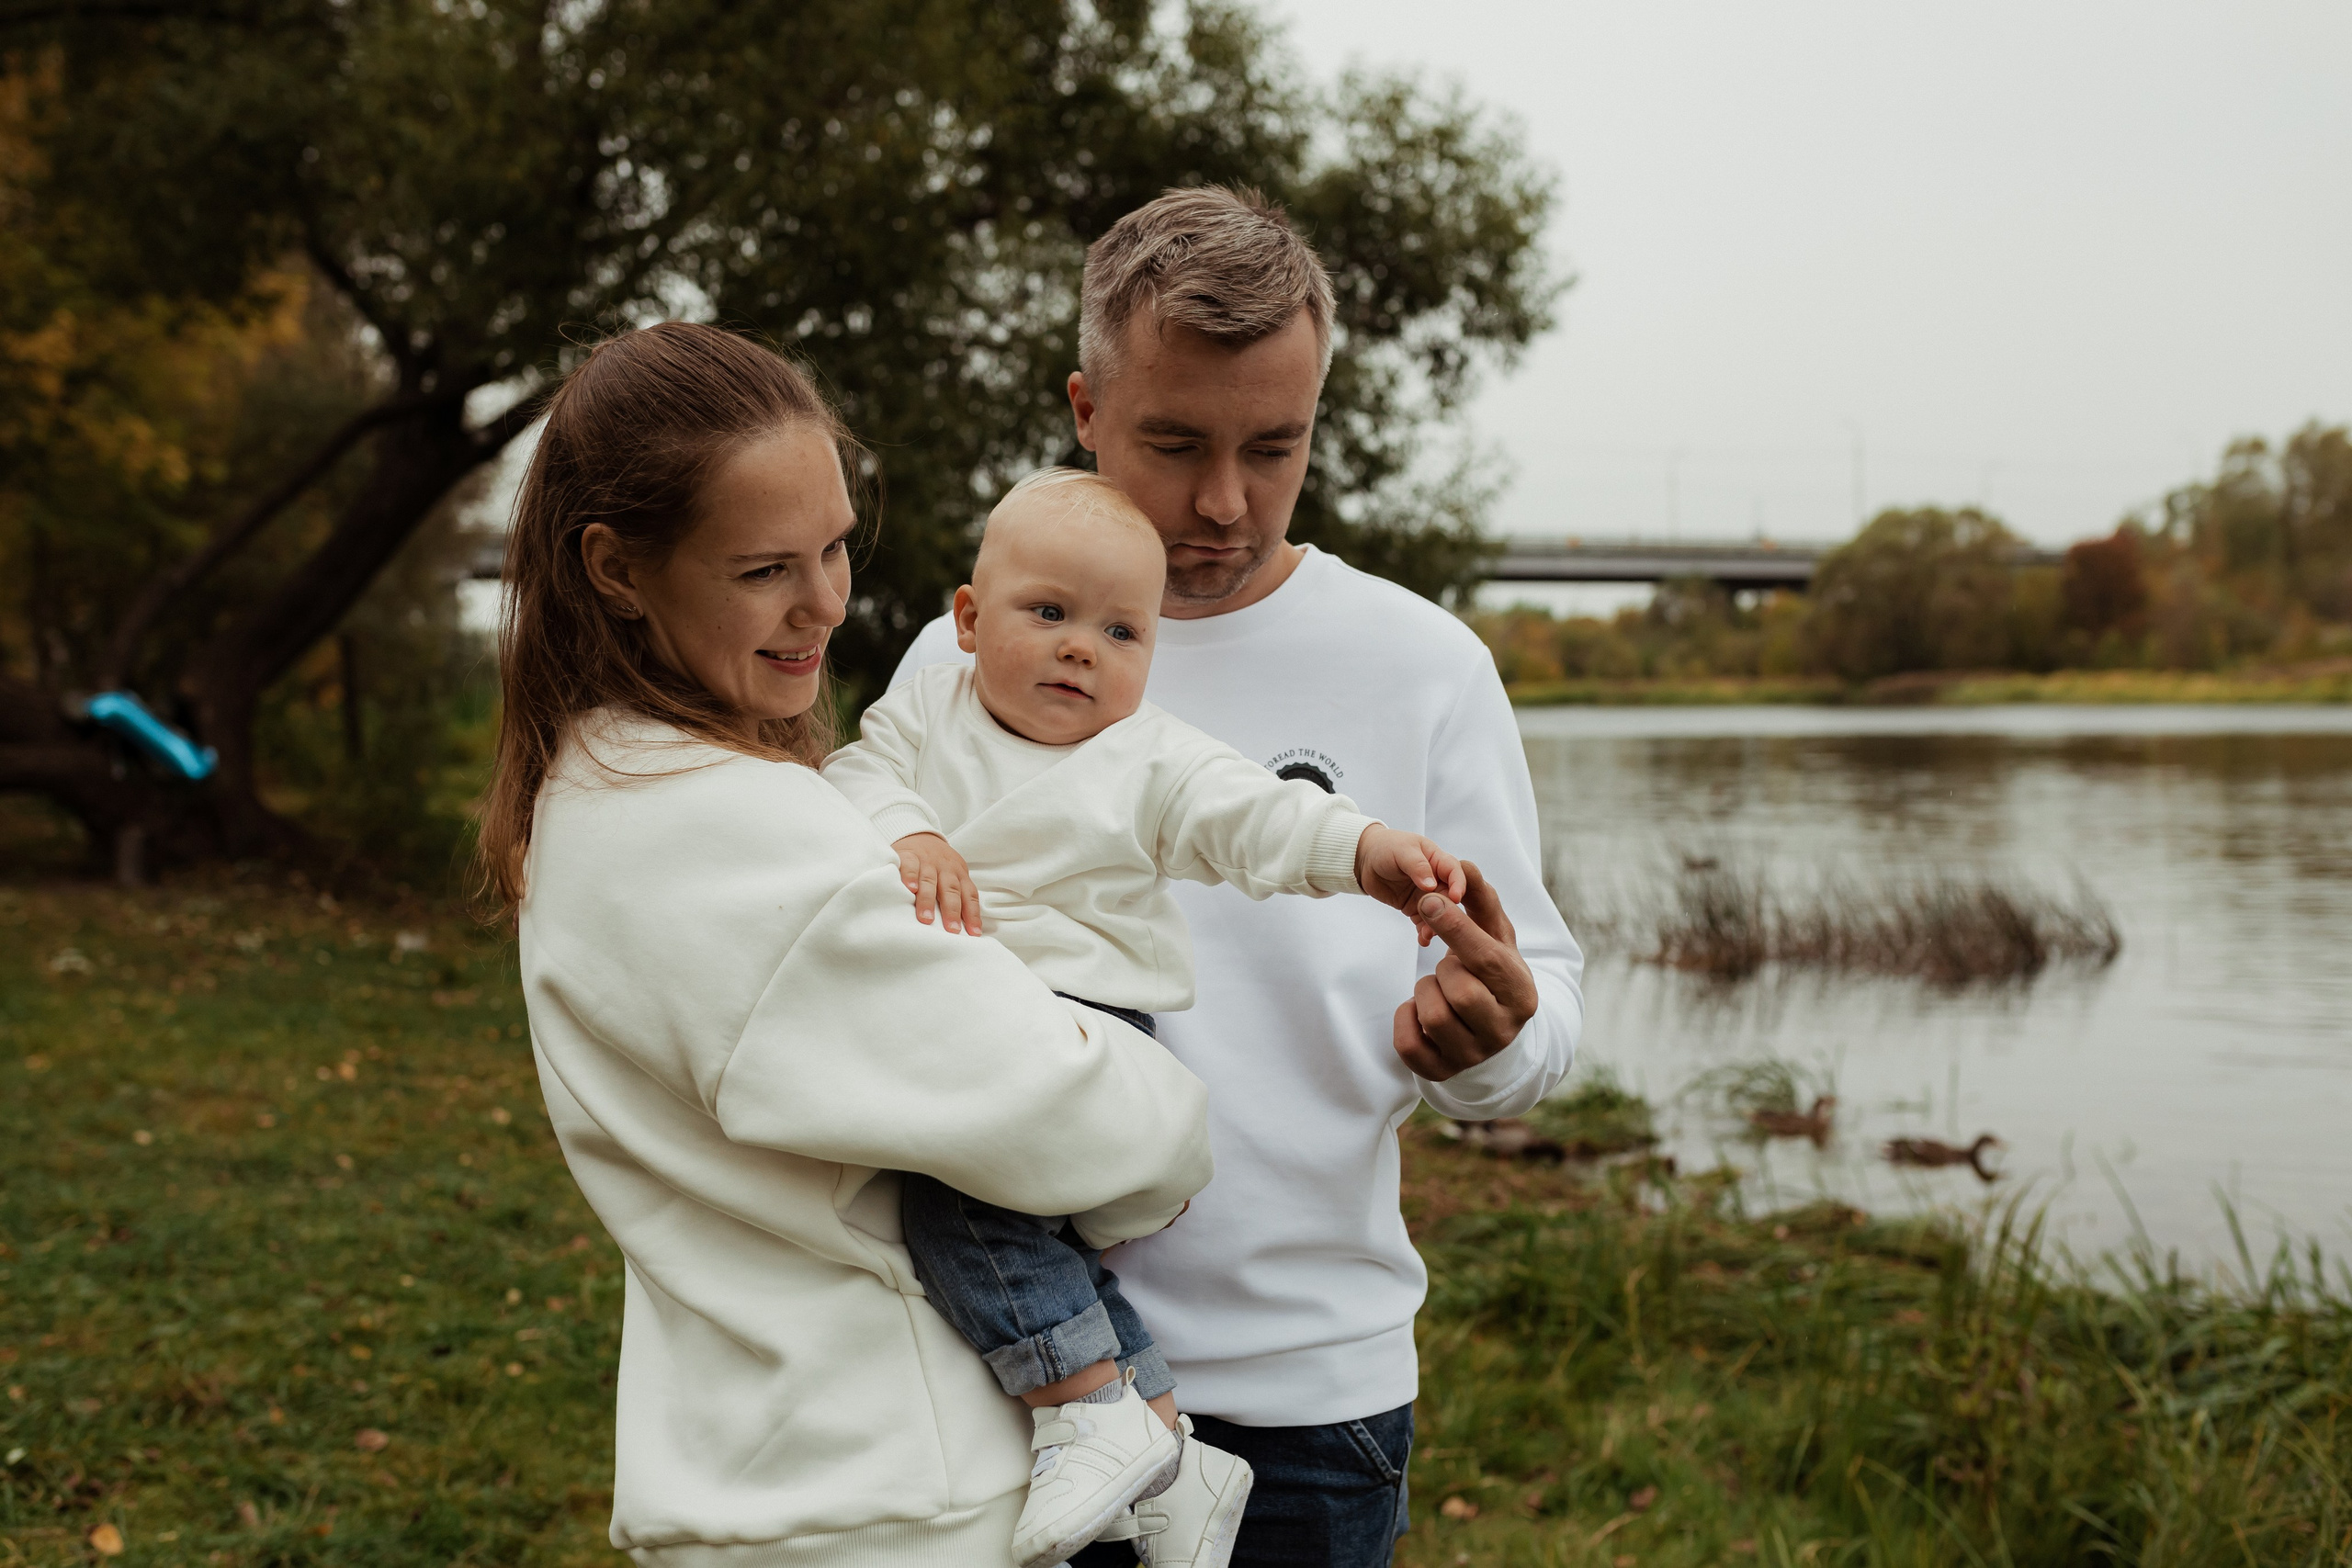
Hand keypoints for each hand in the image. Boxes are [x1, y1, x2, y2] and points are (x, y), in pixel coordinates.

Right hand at [893, 832, 983, 935]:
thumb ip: (957, 896)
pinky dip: (910, 877)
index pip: (969, 895)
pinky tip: (910, 889)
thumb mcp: (952, 876)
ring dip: (929, 900)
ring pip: (930, 880)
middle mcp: (946, 868)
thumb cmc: (937, 865)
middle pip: (951, 890)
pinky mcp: (908, 855)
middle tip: (952, 930)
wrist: (918, 835)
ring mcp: (927, 861)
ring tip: (927, 919)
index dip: (972, 915)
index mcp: (959, 874)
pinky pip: (910, 866)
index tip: (973, 934)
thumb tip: (966, 929)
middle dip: (952, 911)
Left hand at [1355, 825, 1465, 935]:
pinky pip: (1424, 922)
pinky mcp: (1415, 908)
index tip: (1455, 898)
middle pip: (1449, 896)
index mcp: (1437, 859)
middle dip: (1446, 911)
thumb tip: (1431, 884)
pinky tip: (1423, 940)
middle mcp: (1436, 878)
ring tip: (1427, 934)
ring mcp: (1426, 895)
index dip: (1458, 884)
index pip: (1454, 871)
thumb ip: (1417, 866)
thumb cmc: (1385, 847)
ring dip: (1436, 925)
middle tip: (1439, 922)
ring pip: (1438, 913)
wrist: (1365, 860)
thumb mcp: (1402, 850)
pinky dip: (1424, 931)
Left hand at [1391, 861, 1539, 1081]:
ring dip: (1424, 991)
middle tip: (1449, 967)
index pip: (1485, 959)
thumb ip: (1480, 899)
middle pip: (1458, 988)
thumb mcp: (1495, 938)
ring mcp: (1471, 1056)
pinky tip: (1421, 1010)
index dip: (1455, 927)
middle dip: (1444, 968)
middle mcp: (1502, 1031)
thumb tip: (1463, 863)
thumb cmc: (1492, 975)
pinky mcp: (1440, 1072)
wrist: (1494, 1034)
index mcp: (1521, 994)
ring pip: (1431, 1014)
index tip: (1429, 900)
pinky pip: (1407, 1042)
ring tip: (1439, 989)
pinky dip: (1405, 1018)